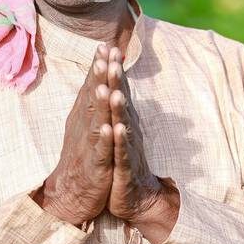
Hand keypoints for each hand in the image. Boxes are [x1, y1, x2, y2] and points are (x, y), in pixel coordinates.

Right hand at [32, 43, 114, 226]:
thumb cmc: (84, 158)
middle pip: (92, 99)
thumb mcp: (88, 127)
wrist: (71, 195)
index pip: (91, 88)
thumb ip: (93, 104)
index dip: (99, 67)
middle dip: (98, 77)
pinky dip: (105, 139)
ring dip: (99, 104)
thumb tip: (98, 80)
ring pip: (95, 121)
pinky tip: (109, 128)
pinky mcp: (95, 166)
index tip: (105, 45)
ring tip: (103, 86)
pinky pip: (100, 151)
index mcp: (85, 118)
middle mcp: (84, 128)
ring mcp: (89, 146)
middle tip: (103, 55)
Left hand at [104, 47, 180, 243]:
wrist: (137, 197)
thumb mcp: (121, 132)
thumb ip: (120, 108)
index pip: (118, 90)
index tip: (106, 46)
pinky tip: (114, 129)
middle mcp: (128, 130)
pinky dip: (117, 141)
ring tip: (114, 90)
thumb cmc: (125, 161)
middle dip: (117, 80)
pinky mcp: (124, 168)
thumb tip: (118, 83)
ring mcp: (127, 148)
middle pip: (122, 101)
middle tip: (113, 57)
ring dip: (119, 107)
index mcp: (124, 121)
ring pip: (122, 124)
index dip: (113, 69)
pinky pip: (120, 152)